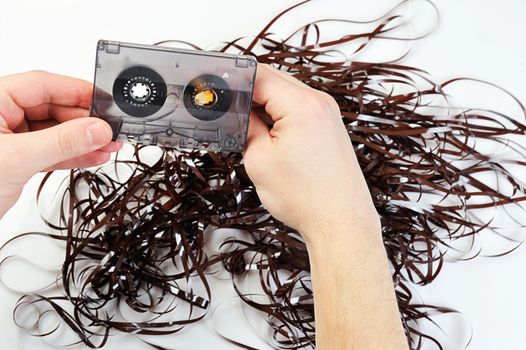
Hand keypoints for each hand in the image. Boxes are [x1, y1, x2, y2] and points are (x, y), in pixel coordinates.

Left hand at [0, 71, 119, 217]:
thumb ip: (61, 142)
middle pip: (53, 108)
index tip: (104, 102)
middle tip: (111, 130)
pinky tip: (93, 156)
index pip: (42, 85)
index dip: (77, 91)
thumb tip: (96, 128)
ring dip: (83, 140)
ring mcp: (10, 139)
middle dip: (84, 121)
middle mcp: (1, 116)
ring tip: (109, 145)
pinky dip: (73, 155)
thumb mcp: (16, 159)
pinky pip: (51, 151)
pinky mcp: (17, 160)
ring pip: (55, 132)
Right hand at [244, 64, 406, 349]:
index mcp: (302, 105)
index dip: (232, 82)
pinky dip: (280, 116)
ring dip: (264, 106)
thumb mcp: (259, 159)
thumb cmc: (307, 198)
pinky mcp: (329, 127)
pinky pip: (299, 109)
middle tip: (226, 112)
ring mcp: (328, 114)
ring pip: (286, 95)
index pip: (260, 75)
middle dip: (247, 93)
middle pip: (274, 81)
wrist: (341, 223)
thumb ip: (246, 126)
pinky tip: (268, 134)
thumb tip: (238, 110)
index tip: (215, 92)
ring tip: (246, 128)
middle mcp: (320, 103)